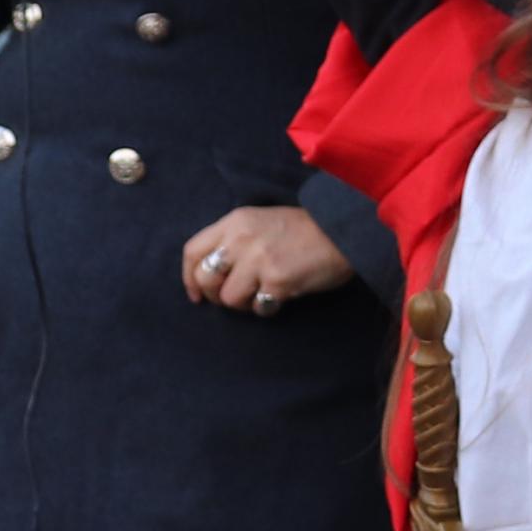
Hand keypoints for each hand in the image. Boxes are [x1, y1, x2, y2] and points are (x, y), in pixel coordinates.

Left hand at [181, 205, 353, 315]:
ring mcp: (258, 260)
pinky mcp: (277, 280)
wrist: (342, 230)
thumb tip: (213, 272)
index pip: (193, 251)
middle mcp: (241, 239)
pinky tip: (280, 298)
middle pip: (205, 277)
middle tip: (233, 298)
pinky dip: (267, 309)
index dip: (190, 278)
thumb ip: (235, 240)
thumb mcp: (261, 222)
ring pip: (228, 298)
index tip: (197, 294)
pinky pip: (258, 307)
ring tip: (262, 296)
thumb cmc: (304, 229)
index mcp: (235, 222)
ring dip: (243, 304)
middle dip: (215, 295)